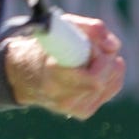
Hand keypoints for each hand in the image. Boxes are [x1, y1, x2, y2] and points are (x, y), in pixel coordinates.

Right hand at [5, 16, 124, 119]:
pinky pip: (110, 90)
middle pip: (104, 80)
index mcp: (53, 75)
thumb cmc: (45, 46)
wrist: (25, 74)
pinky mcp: (82, 112)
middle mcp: (62, 97)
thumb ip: (90, 29)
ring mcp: (73, 108)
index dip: (98, 57)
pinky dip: (109, 76)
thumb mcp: (62, 27)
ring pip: (112, 84)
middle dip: (105, 59)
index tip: (90, 46)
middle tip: (94, 48)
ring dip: (108, 66)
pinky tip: (95, 68)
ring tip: (90, 58)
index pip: (94, 78)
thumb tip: (113, 46)